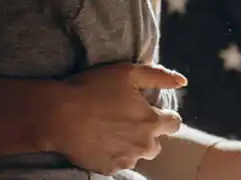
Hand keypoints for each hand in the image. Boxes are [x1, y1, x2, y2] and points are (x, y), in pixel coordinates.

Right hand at [46, 63, 189, 174]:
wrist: (58, 115)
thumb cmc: (92, 89)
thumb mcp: (127, 73)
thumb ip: (159, 76)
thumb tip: (182, 81)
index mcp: (152, 121)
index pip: (174, 124)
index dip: (163, 116)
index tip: (149, 111)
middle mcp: (144, 144)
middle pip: (156, 143)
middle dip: (147, 134)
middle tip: (126, 121)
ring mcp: (126, 159)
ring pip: (138, 155)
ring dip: (130, 145)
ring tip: (110, 131)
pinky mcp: (109, 169)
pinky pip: (119, 163)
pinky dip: (113, 154)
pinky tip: (99, 141)